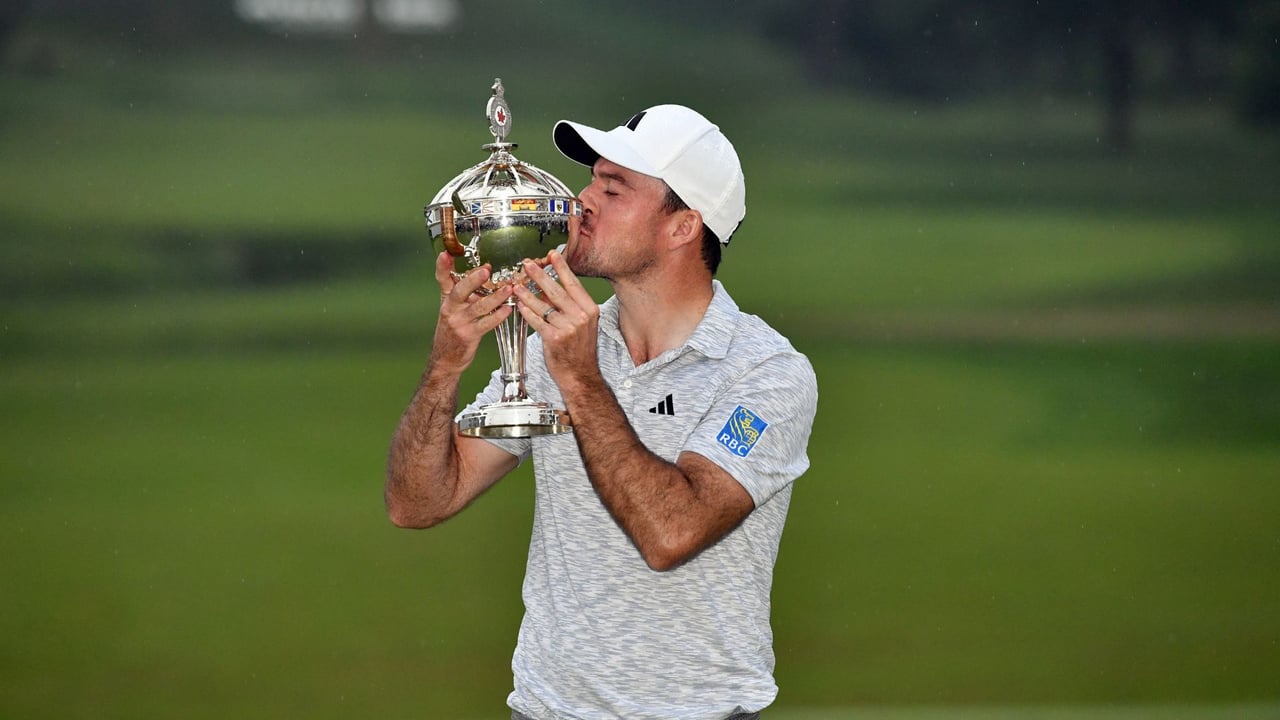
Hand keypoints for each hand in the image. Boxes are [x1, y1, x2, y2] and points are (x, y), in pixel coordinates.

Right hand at [430, 251, 513, 374]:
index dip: (442, 267)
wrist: (446, 358)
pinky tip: (508, 309)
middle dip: (473, 280)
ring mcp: (459, 322)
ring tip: (508, 289)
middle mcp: (450, 309)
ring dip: (495, 297)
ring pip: (478, 307)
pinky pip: (486, 323)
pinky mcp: (470, 335)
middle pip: (460, 291)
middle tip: (486, 270)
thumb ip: (464, 291)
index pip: (442, 279)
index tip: (445, 254)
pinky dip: (498, 316)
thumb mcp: (453, 307)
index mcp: (447, 299)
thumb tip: (483, 270)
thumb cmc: (453, 329)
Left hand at [513, 249, 600, 389]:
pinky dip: (527, 312)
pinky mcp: (555, 338)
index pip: (573, 283)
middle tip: (527, 264)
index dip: (561, 268)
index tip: (551, 255)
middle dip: (539, 275)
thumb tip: (548, 288)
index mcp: (589, 309)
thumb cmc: (579, 349)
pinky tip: (518, 306)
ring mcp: (568, 328)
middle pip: (556, 290)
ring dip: (527, 294)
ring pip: (544, 305)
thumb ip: (568, 305)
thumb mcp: (581, 324)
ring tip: (516, 285)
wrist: (580, 374)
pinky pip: (537, 321)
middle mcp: (581, 316)